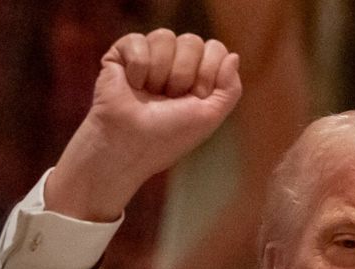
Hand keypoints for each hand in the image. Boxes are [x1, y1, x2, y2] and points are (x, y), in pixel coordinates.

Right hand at [46, 29, 241, 221]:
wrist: (129, 145)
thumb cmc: (168, 136)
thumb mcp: (210, 117)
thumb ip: (231, 89)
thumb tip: (233, 56)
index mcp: (196, 76)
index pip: (215, 49)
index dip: (208, 72)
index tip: (195, 98)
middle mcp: (174, 63)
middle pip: (192, 41)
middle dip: (183, 74)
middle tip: (169, 98)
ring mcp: (148, 56)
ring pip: (165, 37)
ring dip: (159, 72)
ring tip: (149, 93)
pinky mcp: (122, 53)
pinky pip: (138, 40)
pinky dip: (138, 68)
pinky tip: (132, 85)